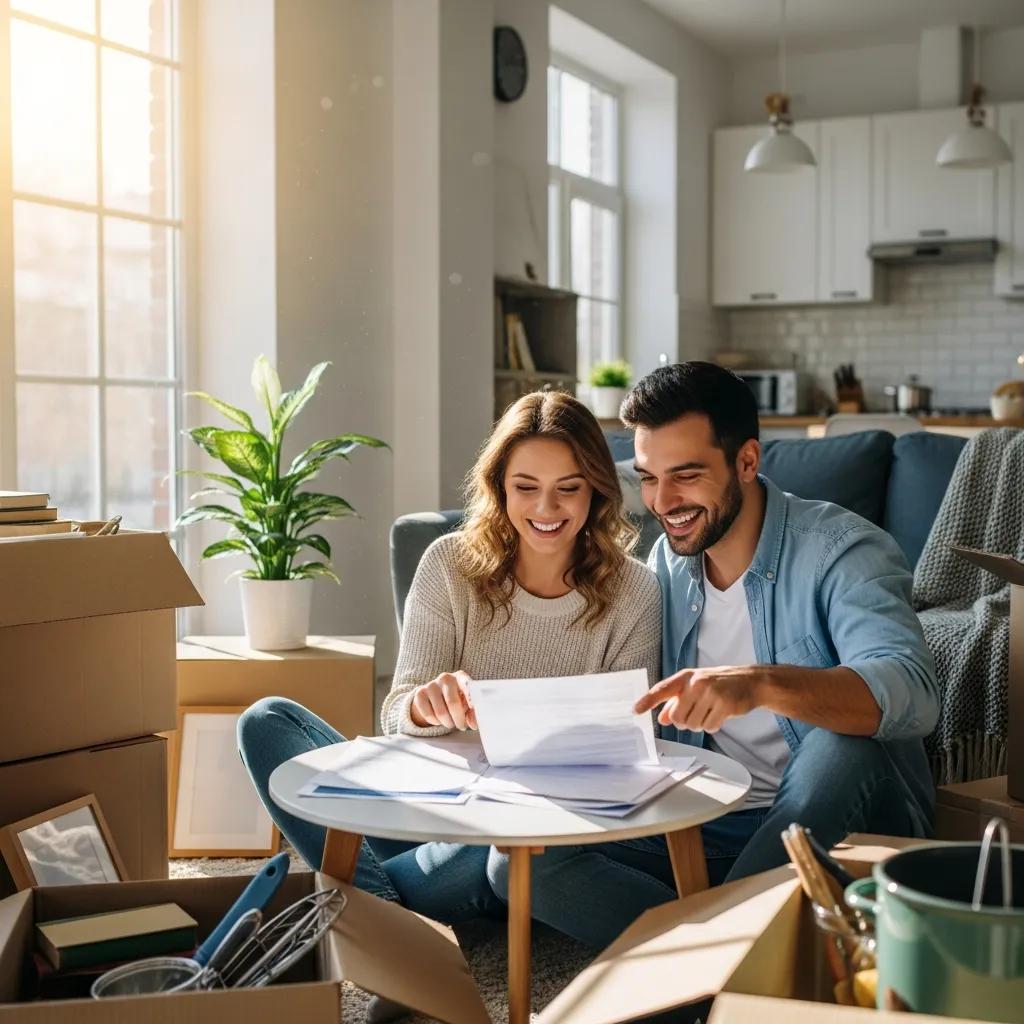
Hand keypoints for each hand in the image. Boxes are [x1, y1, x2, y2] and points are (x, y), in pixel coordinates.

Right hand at [409, 671, 476, 729]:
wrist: (436, 696)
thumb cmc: (457, 699)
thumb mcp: (467, 703)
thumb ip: (473, 712)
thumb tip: (474, 724)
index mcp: (460, 677)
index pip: (466, 684)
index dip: (469, 696)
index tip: (472, 706)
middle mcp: (446, 678)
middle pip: (453, 703)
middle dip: (458, 719)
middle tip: (461, 726)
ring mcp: (431, 685)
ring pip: (440, 712)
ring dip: (447, 722)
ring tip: (451, 722)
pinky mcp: (420, 694)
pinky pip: (428, 714)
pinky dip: (435, 722)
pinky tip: (439, 719)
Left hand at [634, 666, 762, 731]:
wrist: (750, 682)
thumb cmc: (719, 684)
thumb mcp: (695, 687)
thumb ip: (676, 702)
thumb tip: (662, 718)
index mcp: (686, 677)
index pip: (662, 689)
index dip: (647, 701)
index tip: (635, 710)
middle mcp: (696, 683)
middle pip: (677, 717)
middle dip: (684, 722)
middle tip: (696, 714)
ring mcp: (711, 693)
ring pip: (693, 725)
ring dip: (700, 724)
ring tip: (710, 711)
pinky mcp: (725, 705)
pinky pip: (709, 727)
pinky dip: (712, 726)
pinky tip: (720, 715)